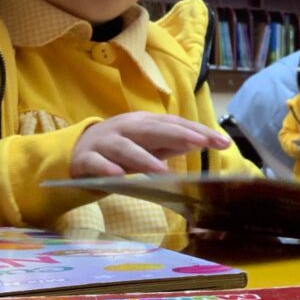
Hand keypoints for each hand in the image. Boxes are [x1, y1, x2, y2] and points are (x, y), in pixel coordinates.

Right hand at [70, 112, 230, 177]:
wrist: (76, 150)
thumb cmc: (120, 149)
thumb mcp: (148, 145)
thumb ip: (171, 144)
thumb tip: (201, 142)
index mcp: (144, 123)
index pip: (175, 125)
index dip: (199, 132)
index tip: (223, 142)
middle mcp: (126, 128)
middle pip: (153, 129)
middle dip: (179, 135)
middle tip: (202, 144)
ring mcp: (105, 142)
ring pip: (125, 148)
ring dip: (142, 157)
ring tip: (161, 170)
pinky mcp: (86, 159)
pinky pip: (97, 163)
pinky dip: (106, 169)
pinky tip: (118, 176)